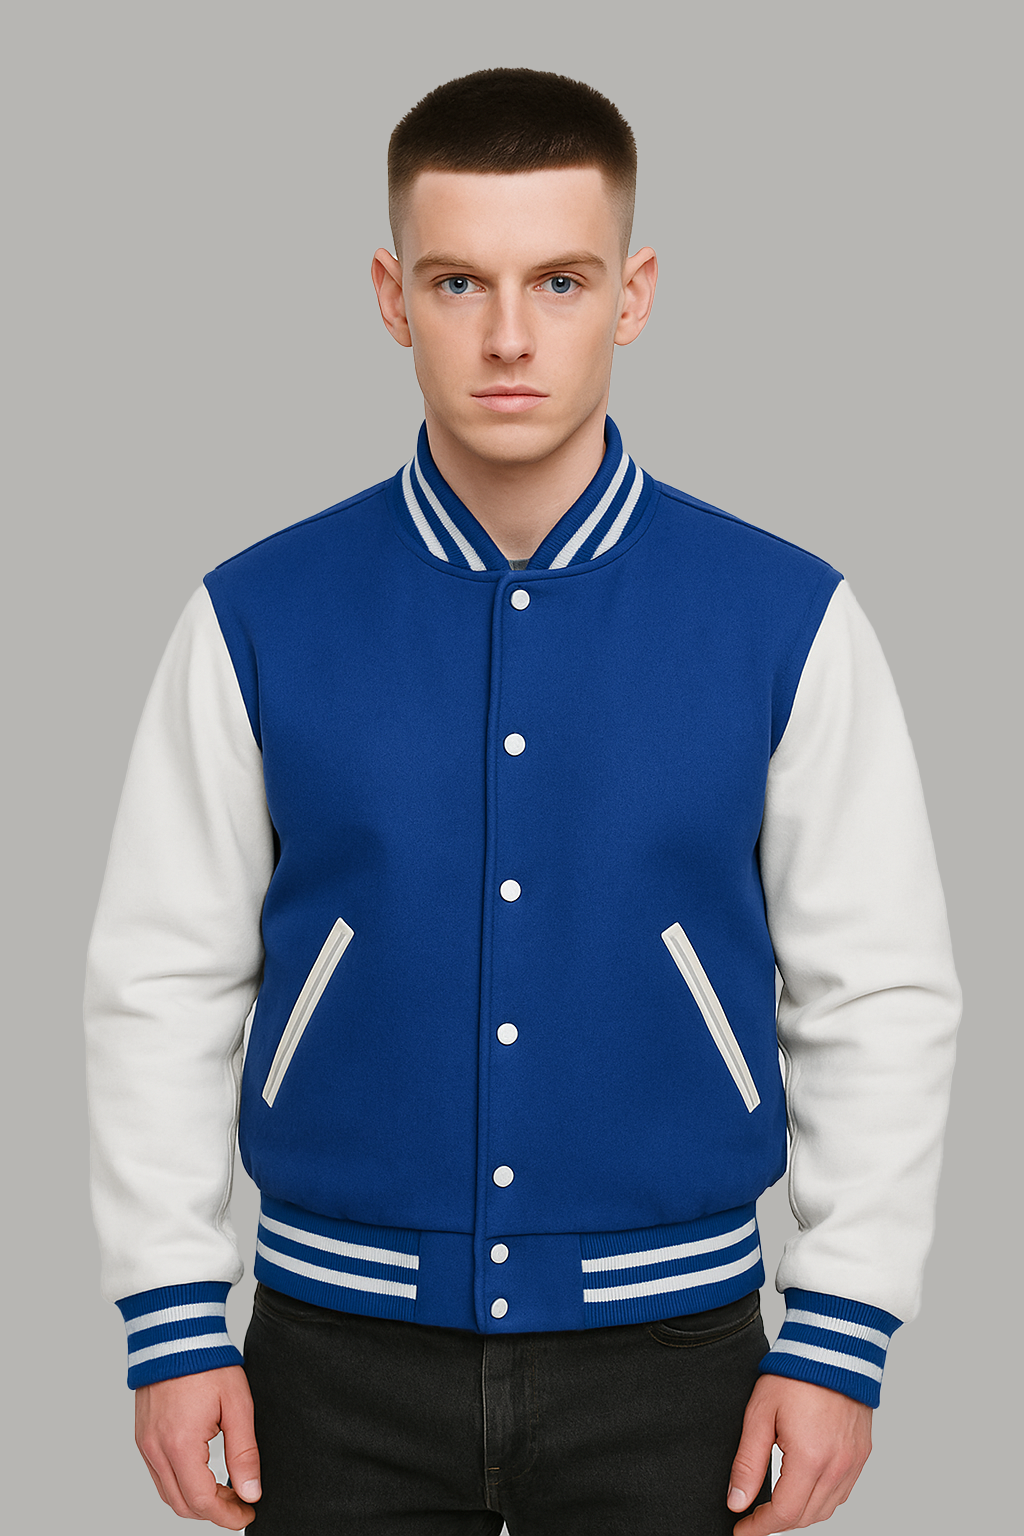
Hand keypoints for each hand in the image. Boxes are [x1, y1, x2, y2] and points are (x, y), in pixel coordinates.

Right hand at [135, 1365, 260, 1526]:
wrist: (176, 1331)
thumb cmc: (207, 1362)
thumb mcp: (238, 1406)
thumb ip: (244, 1453)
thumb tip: (250, 1492)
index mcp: (180, 1444)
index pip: (202, 1502)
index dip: (228, 1515)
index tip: (248, 1511)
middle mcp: (156, 1450)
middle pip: (182, 1504)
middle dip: (213, 1511)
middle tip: (241, 1502)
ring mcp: (145, 1444)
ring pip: (168, 1493)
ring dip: (195, 1499)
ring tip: (225, 1488)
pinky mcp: (142, 1436)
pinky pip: (158, 1475)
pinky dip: (180, 1482)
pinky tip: (202, 1471)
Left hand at [727, 1374, 871, 1532]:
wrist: (834, 1346)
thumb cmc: (796, 1373)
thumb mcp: (760, 1415)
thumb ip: (748, 1463)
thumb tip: (737, 1501)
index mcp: (811, 1458)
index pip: (785, 1514)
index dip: (760, 1527)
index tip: (742, 1530)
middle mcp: (838, 1466)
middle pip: (806, 1516)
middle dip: (777, 1522)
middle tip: (753, 1515)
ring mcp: (854, 1462)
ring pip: (826, 1509)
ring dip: (800, 1512)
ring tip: (776, 1503)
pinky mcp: (862, 1453)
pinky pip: (842, 1492)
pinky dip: (821, 1499)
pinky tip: (804, 1487)